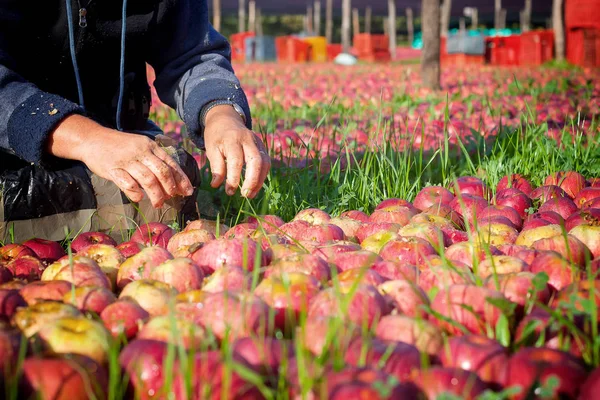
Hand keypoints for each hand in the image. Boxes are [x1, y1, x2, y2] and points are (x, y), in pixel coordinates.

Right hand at [46, 115, 193, 207]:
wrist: (92, 139)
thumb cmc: (121, 147)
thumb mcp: (141, 147)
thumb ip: (156, 161)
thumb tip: (174, 182)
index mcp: (150, 146)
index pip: (170, 163)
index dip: (181, 179)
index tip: (188, 191)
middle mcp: (140, 152)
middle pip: (162, 171)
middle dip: (170, 187)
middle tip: (172, 198)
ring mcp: (126, 160)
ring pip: (147, 179)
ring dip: (156, 194)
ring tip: (158, 203)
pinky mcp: (112, 169)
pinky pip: (127, 183)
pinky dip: (135, 192)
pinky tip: (139, 198)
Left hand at [203, 105, 270, 197]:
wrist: (225, 119)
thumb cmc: (216, 136)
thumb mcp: (211, 149)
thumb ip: (216, 166)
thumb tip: (216, 185)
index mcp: (232, 139)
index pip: (236, 161)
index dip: (234, 178)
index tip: (229, 191)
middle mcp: (248, 139)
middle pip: (256, 161)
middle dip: (252, 180)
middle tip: (245, 195)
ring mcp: (257, 142)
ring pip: (265, 162)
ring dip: (260, 181)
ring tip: (250, 194)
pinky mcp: (262, 146)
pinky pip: (266, 162)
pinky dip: (262, 175)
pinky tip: (255, 186)